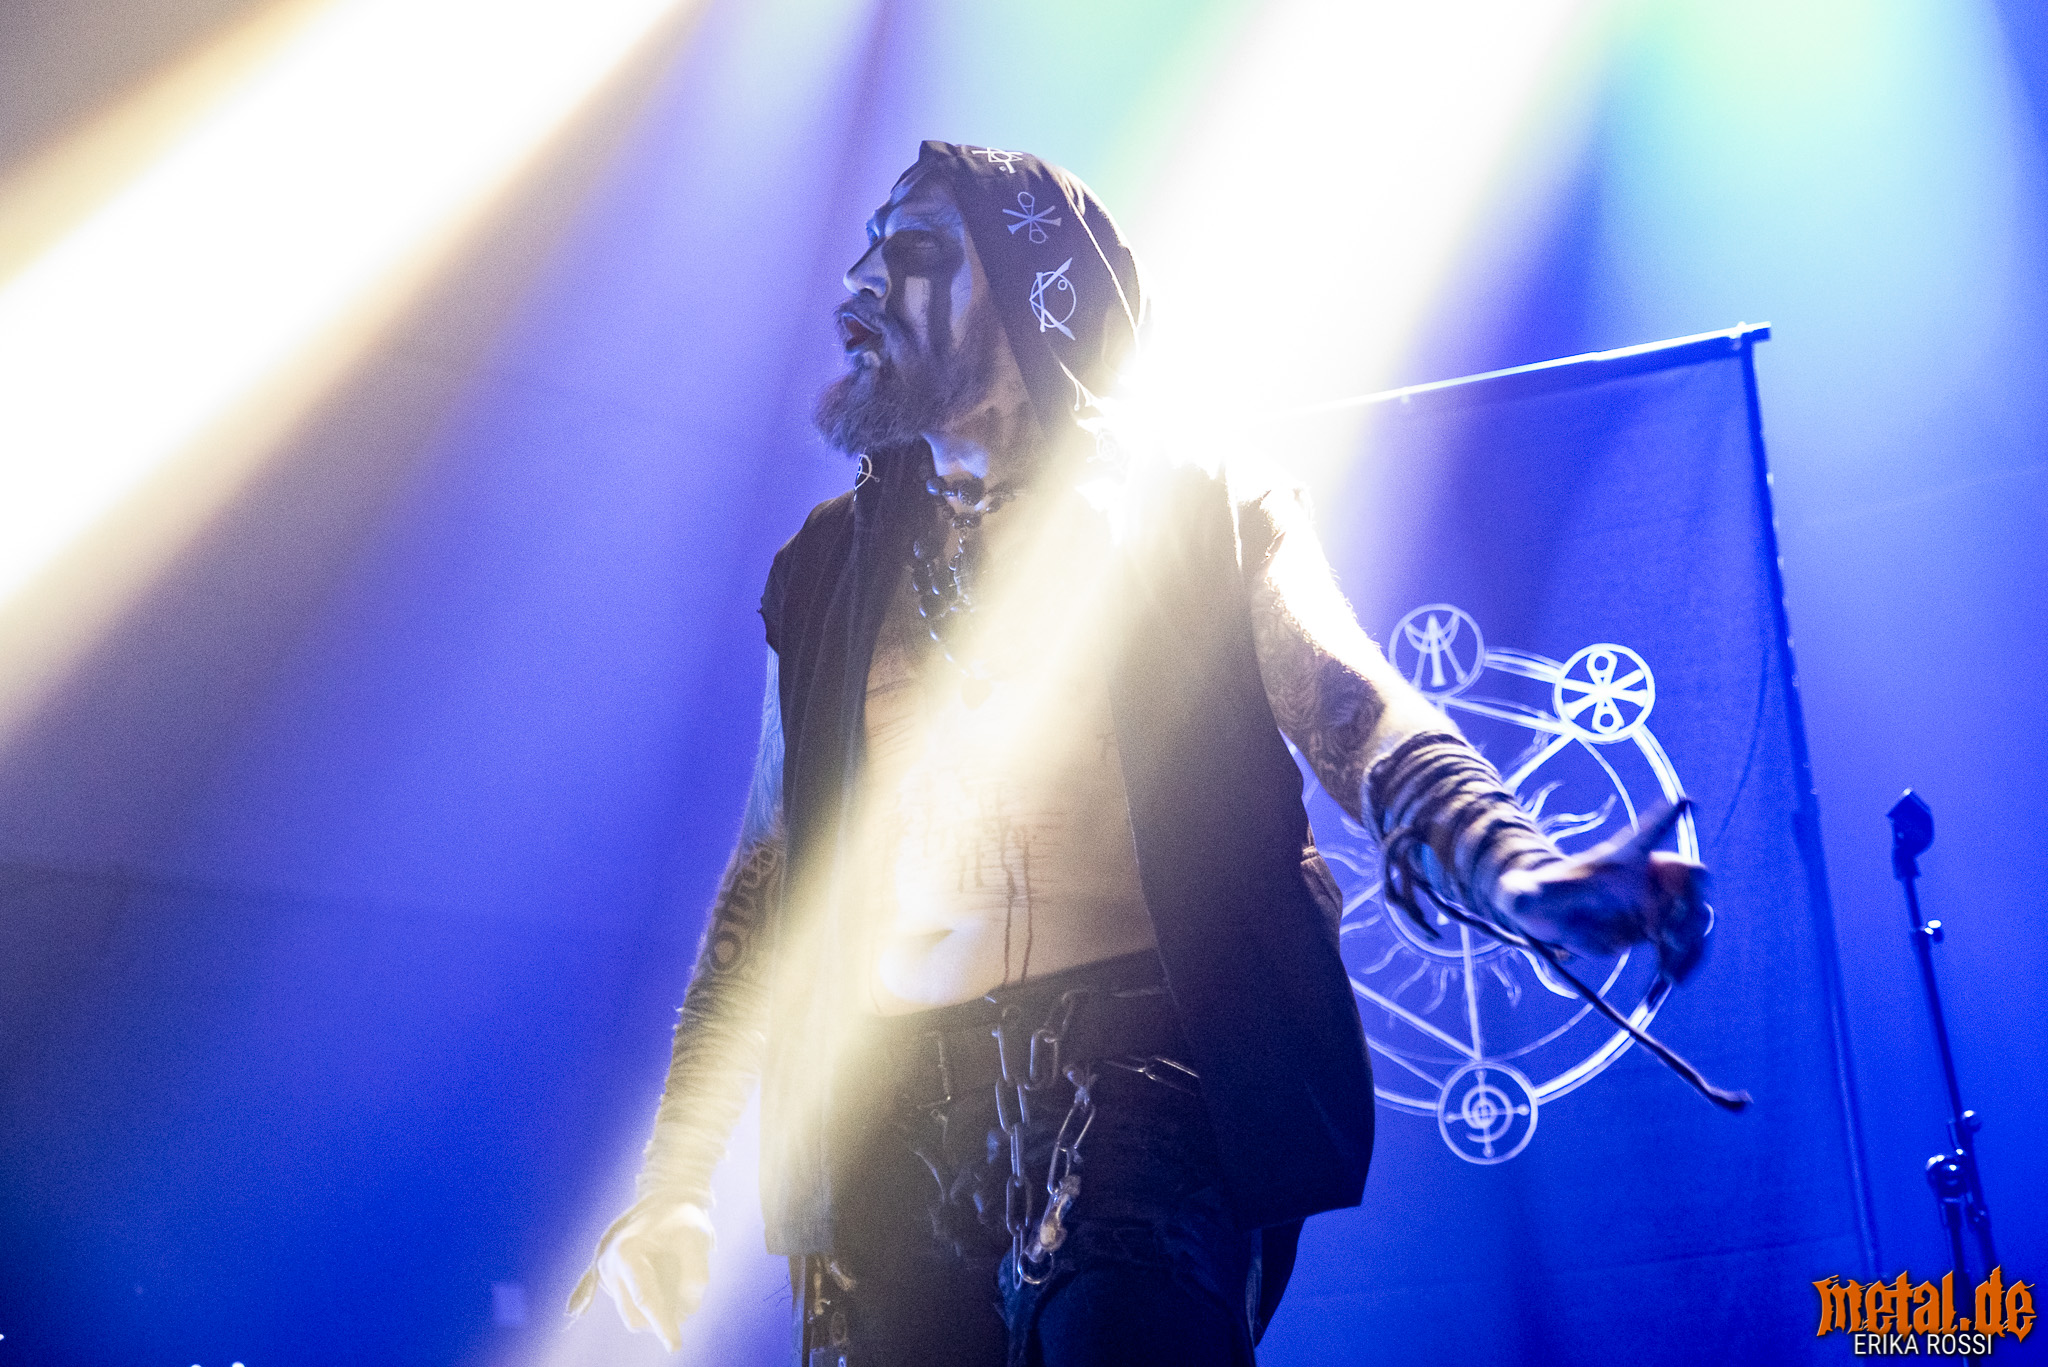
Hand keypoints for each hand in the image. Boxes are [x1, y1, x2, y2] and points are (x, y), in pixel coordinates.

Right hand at [565, 1197, 714, 1351]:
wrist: (665, 1194)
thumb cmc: (682, 1216)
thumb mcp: (699, 1239)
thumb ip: (696, 1276)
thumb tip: (685, 1309)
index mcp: (627, 1253)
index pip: (647, 1300)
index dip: (664, 1325)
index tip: (676, 1345)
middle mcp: (609, 1264)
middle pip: (635, 1314)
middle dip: (661, 1317)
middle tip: (686, 1300)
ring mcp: (604, 1268)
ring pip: (630, 1309)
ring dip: (653, 1305)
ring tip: (673, 1272)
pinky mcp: (605, 1271)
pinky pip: (606, 1293)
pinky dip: (609, 1299)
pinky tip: (589, 1305)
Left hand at [1495, 799, 1708, 982]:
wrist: (1550, 923)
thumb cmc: (1540, 898)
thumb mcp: (1529, 898)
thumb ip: (1525, 897)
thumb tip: (1518, 902)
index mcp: (1621, 858)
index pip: (1648, 833)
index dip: (1668, 817)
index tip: (1686, 800)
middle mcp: (1646, 877)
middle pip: (1691, 878)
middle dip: (1689, 906)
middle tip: (1667, 938)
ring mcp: (1657, 905)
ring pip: (1696, 916)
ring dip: (1690, 944)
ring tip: (1667, 974)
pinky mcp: (1659, 931)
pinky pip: (1688, 944)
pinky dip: (1684, 962)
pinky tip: (1666, 981)